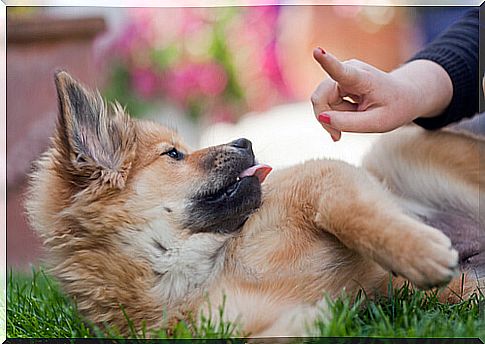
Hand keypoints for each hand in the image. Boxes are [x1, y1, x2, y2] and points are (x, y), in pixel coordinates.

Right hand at [310, 48, 452, 140]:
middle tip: (337, 136)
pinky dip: (332, 114)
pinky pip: (324, 102)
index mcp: (362, 78)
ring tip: (354, 119)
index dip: (327, 61)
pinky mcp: (336, 80)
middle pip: (321, 97)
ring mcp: (341, 74)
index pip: (341, 71)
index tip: (317, 51)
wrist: (405, 96)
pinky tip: (347, 117)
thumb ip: (348, 123)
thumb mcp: (377, 123)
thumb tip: (321, 117)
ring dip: (332, 117)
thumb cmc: (394, 108)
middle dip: (325, 118)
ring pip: (321, 101)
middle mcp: (348, 70)